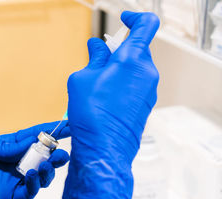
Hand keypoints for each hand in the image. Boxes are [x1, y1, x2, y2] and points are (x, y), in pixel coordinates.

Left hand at [0, 121, 69, 198]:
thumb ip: (2, 143)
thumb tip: (27, 145)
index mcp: (6, 147)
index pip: (32, 137)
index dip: (50, 132)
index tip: (68, 126)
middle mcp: (14, 163)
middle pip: (41, 157)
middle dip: (55, 154)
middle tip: (62, 152)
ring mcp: (14, 180)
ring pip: (41, 175)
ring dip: (48, 170)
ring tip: (48, 164)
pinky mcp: (11, 196)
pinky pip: (30, 192)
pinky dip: (35, 184)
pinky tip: (31, 175)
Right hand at [63, 11, 159, 198]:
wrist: (103, 150)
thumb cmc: (92, 115)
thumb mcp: (82, 79)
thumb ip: (93, 59)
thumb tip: (96, 48)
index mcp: (132, 60)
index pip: (146, 25)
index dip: (134, 18)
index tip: (123, 20)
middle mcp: (146, 73)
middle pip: (136, 49)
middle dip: (117, 51)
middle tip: (97, 60)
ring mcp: (148, 91)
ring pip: (135, 69)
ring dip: (118, 69)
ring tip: (96, 85)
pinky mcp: (145, 105)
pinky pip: (135, 86)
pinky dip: (121, 84)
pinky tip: (103, 99)